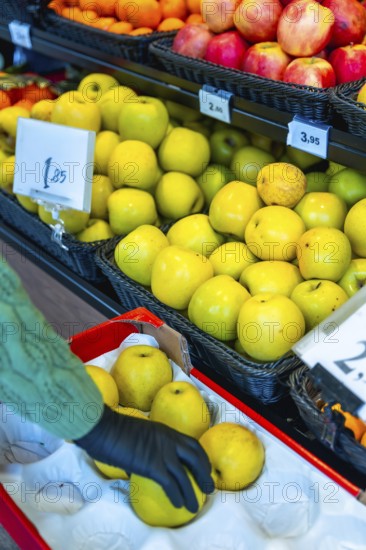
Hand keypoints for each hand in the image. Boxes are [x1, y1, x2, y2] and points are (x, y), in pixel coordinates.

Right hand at [75, 405, 213, 511]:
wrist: (103, 428)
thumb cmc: (112, 431)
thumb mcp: (136, 436)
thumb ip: (143, 447)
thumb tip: (138, 465)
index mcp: (166, 431)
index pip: (192, 443)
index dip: (202, 458)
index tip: (205, 469)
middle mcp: (168, 440)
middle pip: (195, 458)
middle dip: (205, 474)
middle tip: (208, 488)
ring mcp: (161, 452)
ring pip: (185, 475)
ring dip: (193, 493)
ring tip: (195, 506)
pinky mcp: (152, 465)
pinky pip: (170, 483)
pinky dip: (177, 495)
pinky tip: (178, 504)